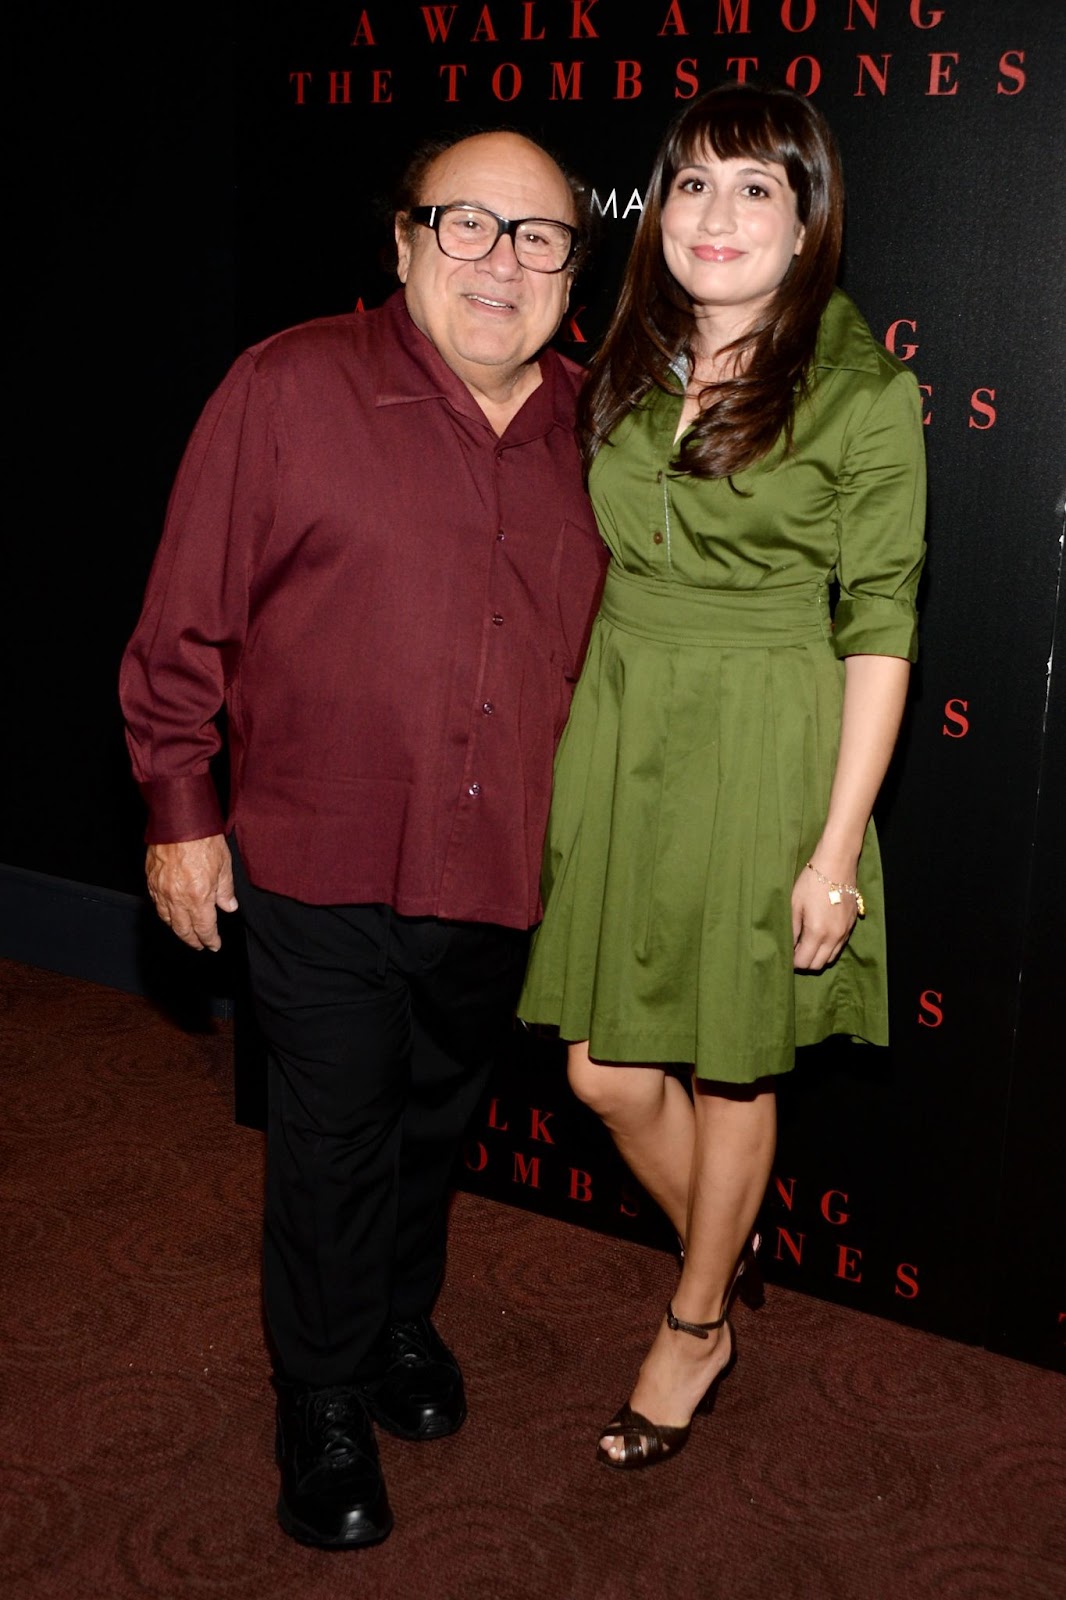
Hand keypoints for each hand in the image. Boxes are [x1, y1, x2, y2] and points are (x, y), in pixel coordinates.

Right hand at [145, 835, 237, 951]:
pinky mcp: (150, 881)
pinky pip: (156, 905)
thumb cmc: (203, 839)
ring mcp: (161, 890)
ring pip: (167, 919)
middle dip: (192, 940)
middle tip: (199, 945)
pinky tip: (169, 914)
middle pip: (183, 929)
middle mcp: (177, 898)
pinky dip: (164, 914)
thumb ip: (225, 890)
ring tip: (185, 933)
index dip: (209, 940)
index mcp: (198, 897)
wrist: (178, 821)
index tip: (214, 945)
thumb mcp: (224, 865)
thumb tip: (228, 907)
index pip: (204, 928)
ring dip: (177, 930)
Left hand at [791, 864, 857, 972]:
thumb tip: (787, 947)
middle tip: (794, 952)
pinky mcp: (851, 925)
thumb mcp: (794, 905)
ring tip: (806, 945)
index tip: (786, 955)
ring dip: (818, 957)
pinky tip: (819, 937)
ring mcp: (845, 932)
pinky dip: (829, 948)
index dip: (792, 962)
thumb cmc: (812, 882)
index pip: (804, 962)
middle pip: (818, 965)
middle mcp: (834, 937)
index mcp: (817, 932)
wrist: (837, 864)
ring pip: (831, 958)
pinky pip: (840, 946)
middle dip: (805, 963)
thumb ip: (791, 929)